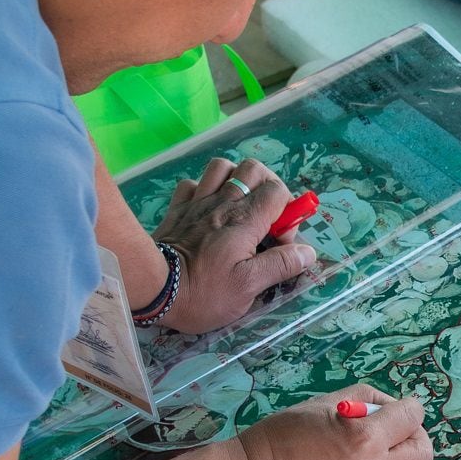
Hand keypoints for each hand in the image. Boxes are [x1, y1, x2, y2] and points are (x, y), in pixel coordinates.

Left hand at [151, 156, 324, 334]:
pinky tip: (207, 208)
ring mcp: (197, 201)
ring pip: (222, 167)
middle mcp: (223, 202)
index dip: (287, 213)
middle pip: (253, 169)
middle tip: (265, 216)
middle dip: (267, 186)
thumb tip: (308, 252)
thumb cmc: (204, 292)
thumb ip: (281, 265)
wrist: (152, 288)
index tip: (280, 240)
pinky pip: (193, 183)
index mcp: (245, 220)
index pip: (278, 192)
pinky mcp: (177, 208)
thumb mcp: (249, 287)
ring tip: (239, 205)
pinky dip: (204, 189)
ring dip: (236, 180)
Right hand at [231, 385, 434, 459]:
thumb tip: (391, 409)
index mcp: (364, 439)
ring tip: (375, 456)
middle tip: (396, 434)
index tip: (397, 411)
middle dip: (415, 438)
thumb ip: (365, 400)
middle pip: (424, 456)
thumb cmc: (282, 437)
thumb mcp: (323, 403)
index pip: (413, 418)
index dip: (408, 409)